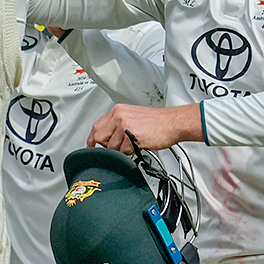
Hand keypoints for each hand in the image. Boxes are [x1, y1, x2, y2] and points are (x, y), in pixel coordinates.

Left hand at [88, 103, 202, 151]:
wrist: (173, 123)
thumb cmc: (156, 121)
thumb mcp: (132, 115)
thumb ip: (117, 124)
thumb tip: (105, 136)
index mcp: (117, 111)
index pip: (96, 126)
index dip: (92, 139)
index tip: (91, 146)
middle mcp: (119, 117)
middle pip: (99, 137)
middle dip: (107, 146)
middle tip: (120, 146)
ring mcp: (124, 126)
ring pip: (111, 147)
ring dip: (121, 150)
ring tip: (133, 144)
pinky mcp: (132, 137)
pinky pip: (123, 152)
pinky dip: (130, 153)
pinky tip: (139, 145)